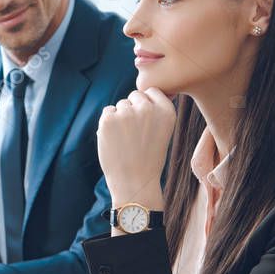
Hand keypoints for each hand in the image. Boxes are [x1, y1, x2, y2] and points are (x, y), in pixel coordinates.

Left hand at [97, 87, 173, 210]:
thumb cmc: (148, 158)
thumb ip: (155, 111)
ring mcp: (127, 113)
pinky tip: (115, 140)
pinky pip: (107, 111)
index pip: (152, 91)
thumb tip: (141, 93)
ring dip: (120, 118)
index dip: (147, 105)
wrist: (134, 182)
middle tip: (135, 134)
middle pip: (135, 96)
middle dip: (133, 110)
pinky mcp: (109, 119)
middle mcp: (148, 108)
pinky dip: (108, 124)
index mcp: (167, 111)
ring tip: (126, 140)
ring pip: (120, 105)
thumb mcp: (163, 131)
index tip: (147, 122)